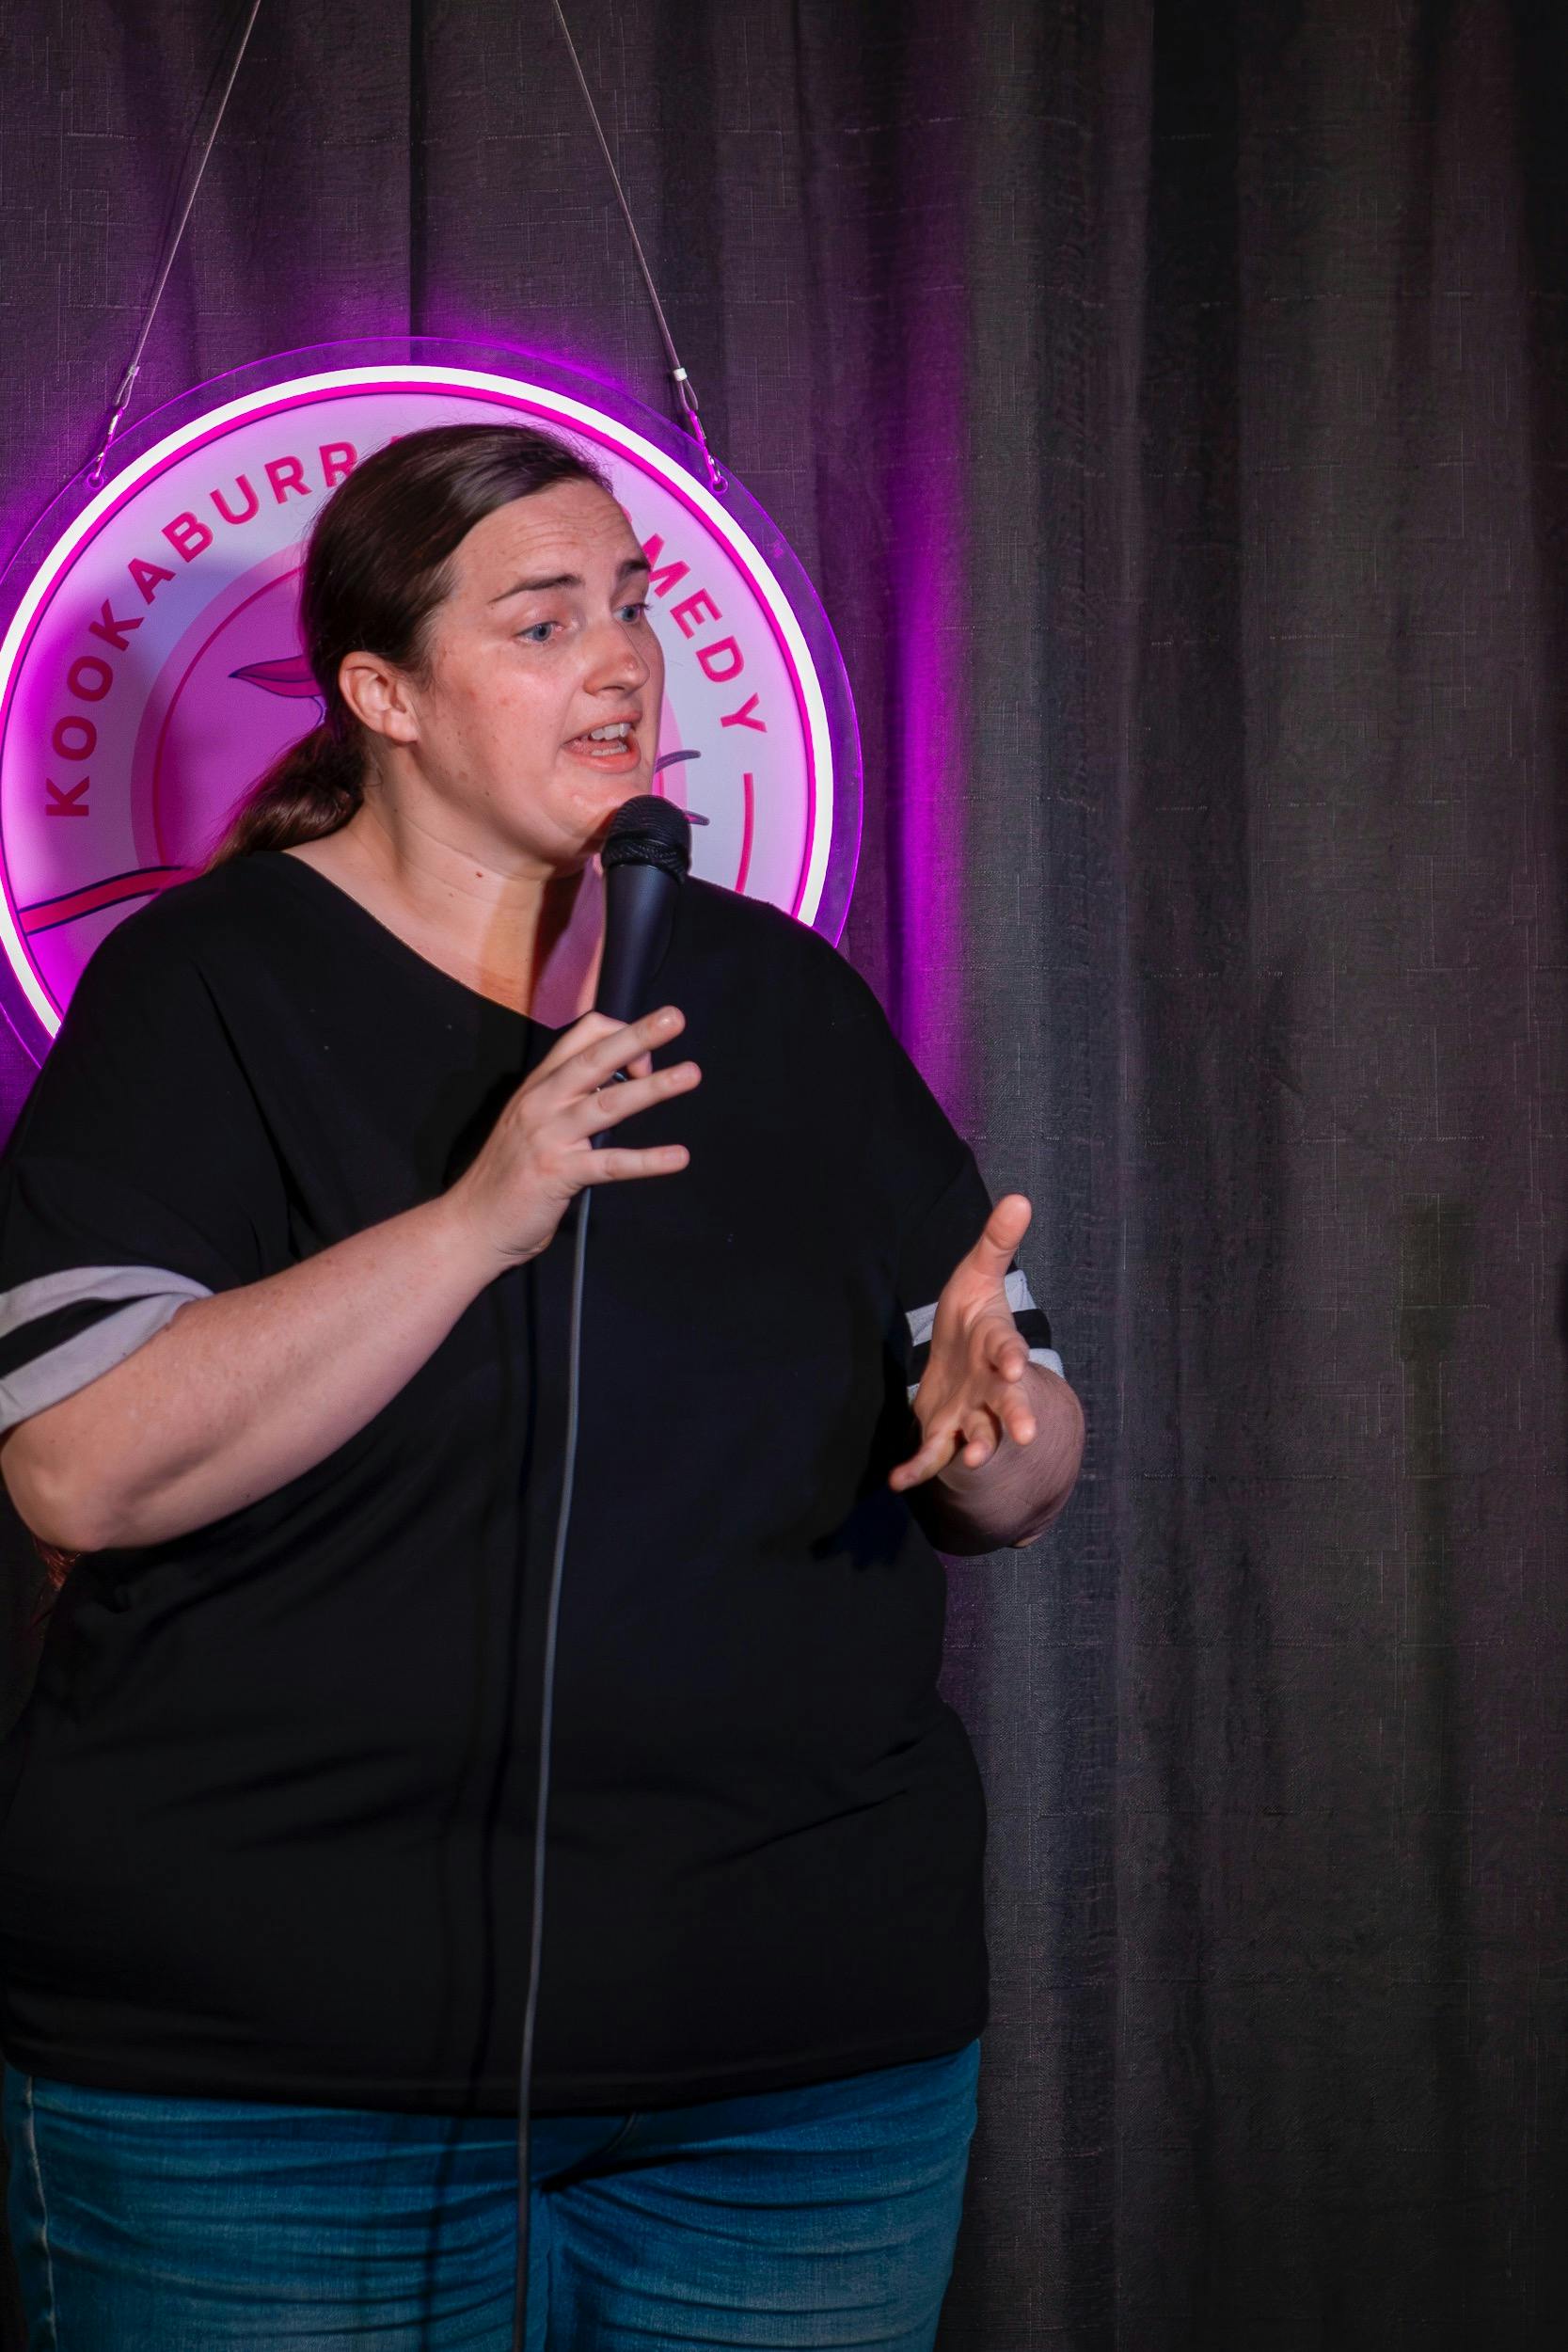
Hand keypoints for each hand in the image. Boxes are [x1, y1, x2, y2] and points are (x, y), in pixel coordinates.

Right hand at [444, 1005, 698, 1268]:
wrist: (472, 1222)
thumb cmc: (510, 1173)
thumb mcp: (533, 1122)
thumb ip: (569, 1101)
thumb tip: (618, 1086)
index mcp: (539, 1085)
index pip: (580, 1037)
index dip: (618, 1036)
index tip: (644, 1059)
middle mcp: (542, 1103)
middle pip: (595, 1059)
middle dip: (638, 1036)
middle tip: (675, 1019)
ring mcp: (550, 1138)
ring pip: (608, 1103)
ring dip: (653, 1088)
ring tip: (690, 1075)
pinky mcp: (559, 1175)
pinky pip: (611, 1164)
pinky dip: (647, 1160)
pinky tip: (678, 1158)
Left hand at [889, 1194, 1037, 1493]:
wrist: (958, 1357)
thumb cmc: (973, 1314)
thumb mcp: (978, 1273)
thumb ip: (996, 1243)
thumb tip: (1020, 1197)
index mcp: (998, 1346)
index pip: (1009, 1351)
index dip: (1012, 1358)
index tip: (1016, 1366)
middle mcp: (991, 1387)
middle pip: (1008, 1405)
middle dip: (1017, 1416)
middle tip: (1029, 1433)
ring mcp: (971, 1414)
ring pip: (979, 1437)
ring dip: (977, 1450)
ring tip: (972, 1462)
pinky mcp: (945, 1431)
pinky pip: (933, 1455)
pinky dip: (918, 1470)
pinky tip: (897, 1481)